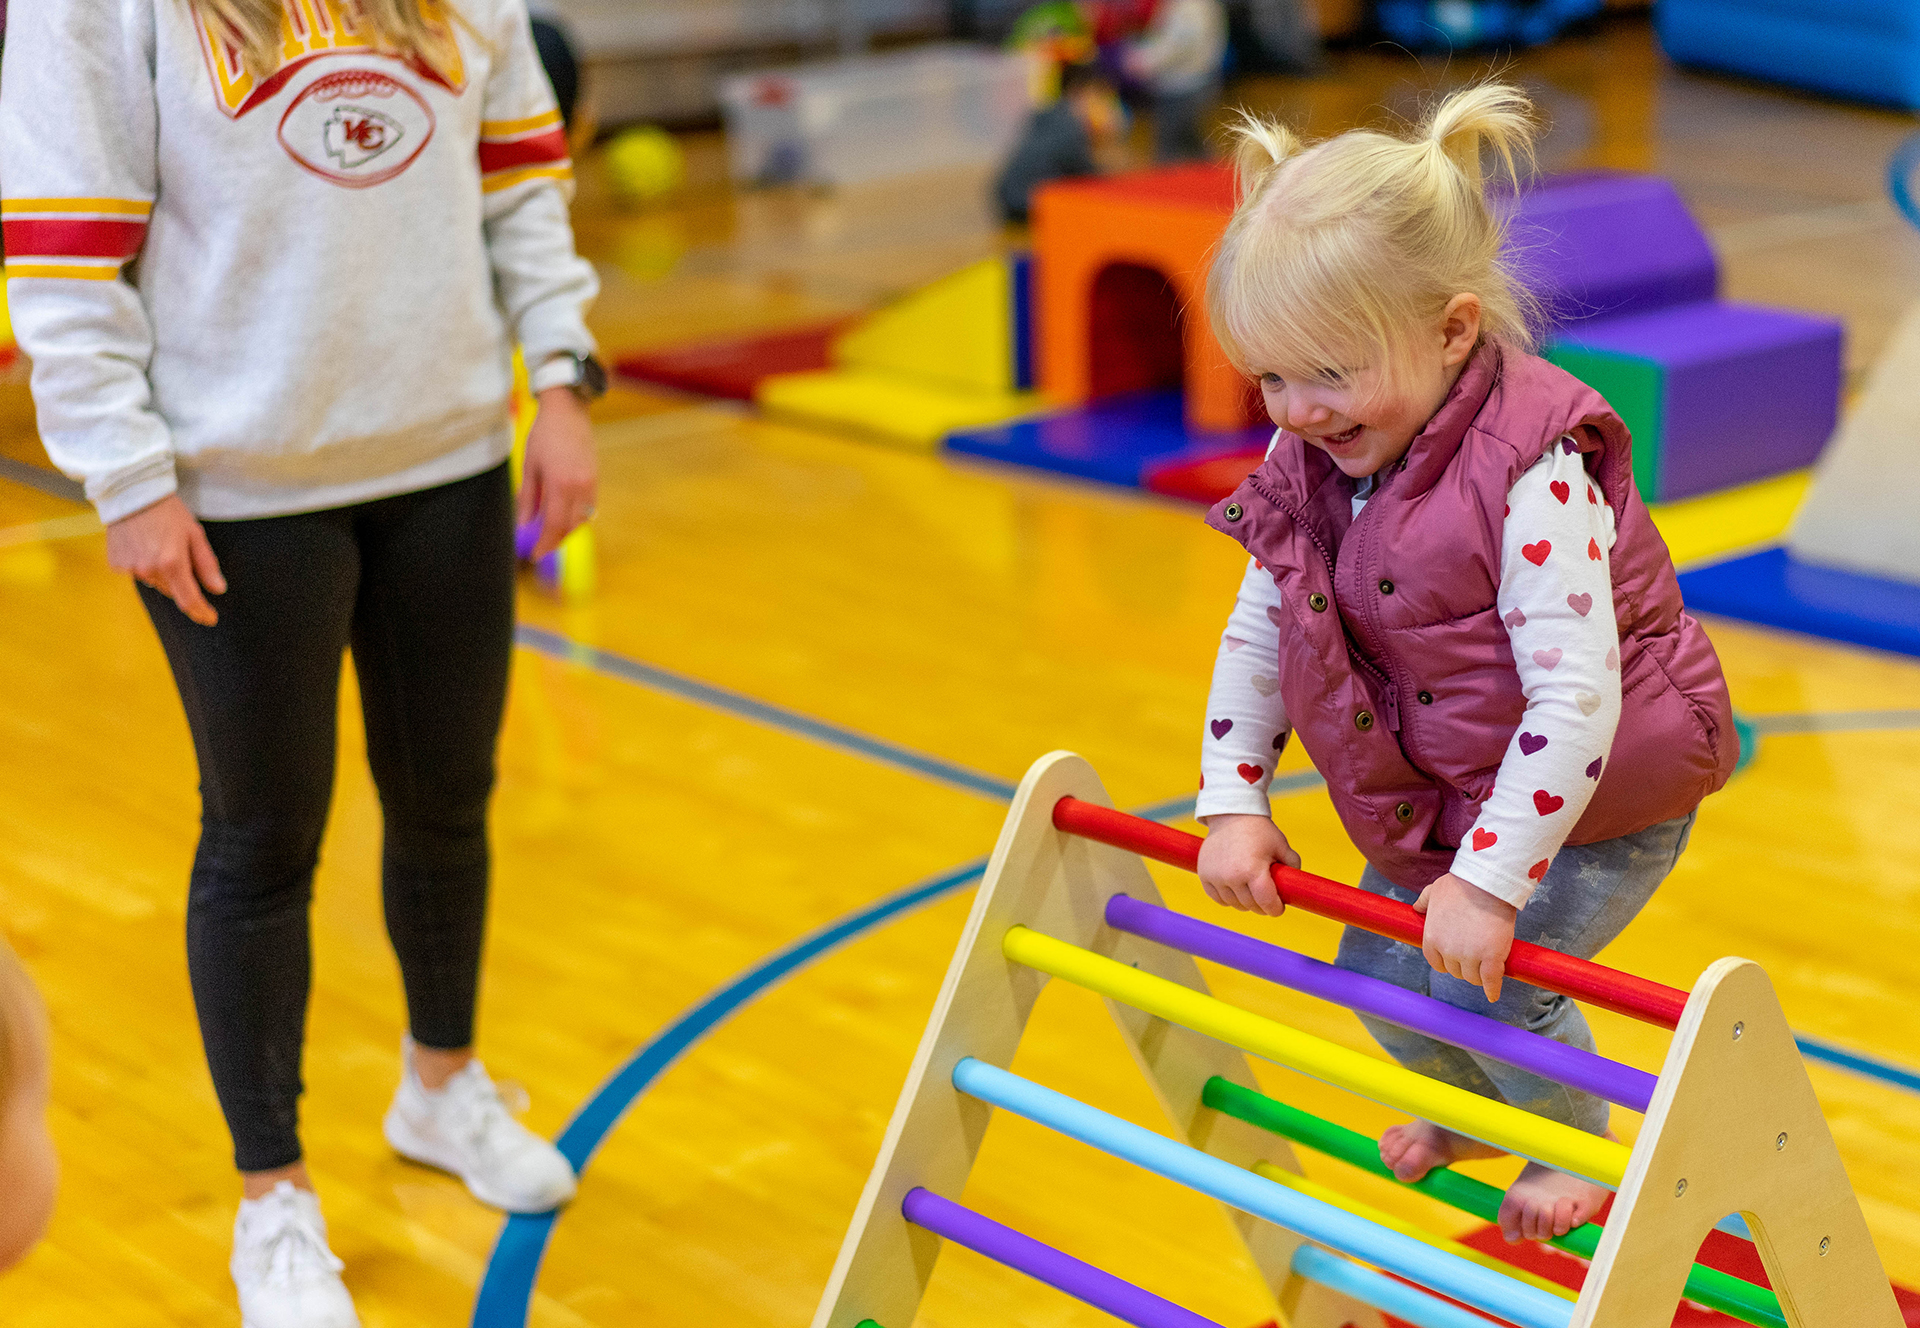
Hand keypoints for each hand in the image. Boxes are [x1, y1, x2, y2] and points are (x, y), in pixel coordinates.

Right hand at [106, 493, 224, 625]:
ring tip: (159, 544)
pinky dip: (143, 564)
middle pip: (172, 589)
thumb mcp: (195, 534)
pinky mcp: (115, 564)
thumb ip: (206, 564)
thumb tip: (217, 589)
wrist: (130, 493)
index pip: (189, 600)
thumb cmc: (167, 511)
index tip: (210, 618)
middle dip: (181, 579)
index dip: (201, 612)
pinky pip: (136, 573)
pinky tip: (143, 545)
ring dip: (161, 571)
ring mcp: (130, 569)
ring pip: (154, 582)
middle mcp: (149, 570)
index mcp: (172, 563)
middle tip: (179, 552)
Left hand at [519, 387, 597, 560]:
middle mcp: (580, 487)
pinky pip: (588, 507)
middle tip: (540, 547)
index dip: (545, 543)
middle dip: (555, 540)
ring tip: (550, 532)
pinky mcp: (595, 478)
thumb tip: (523, 525)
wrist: (568, 411)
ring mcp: (591, 483)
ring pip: (582, 519)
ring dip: (566, 530)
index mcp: (561, 484)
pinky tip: (562, 515)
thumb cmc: (544, 435)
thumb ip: (527, 498)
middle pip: (570, 526)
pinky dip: (576, 517)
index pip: (554, 525)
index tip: (534, 555)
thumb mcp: (529, 466)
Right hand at [1196, 814, 1300, 915]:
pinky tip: (1236, 889)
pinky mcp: (1204, 875)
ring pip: (1234, 904)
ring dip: (1244, 902)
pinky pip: (1218, 898)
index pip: (1266, 903)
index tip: (1279, 908)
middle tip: (1267, 898)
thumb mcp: (1281, 845)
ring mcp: (1216, 877)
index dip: (1276, 909)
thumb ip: (1293, 866)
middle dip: (1262, 905)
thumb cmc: (1259, 831)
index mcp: (1252, 870)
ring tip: (1251, 890)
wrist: (1231, 815)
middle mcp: (1232, 877)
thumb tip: (1295, 886)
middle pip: (1251, 906)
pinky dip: (1228, 898)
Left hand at [1412, 873, 1516, 1002]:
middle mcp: (1448, 951)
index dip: (1446, 962)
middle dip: (1464, 966)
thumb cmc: (1461, 885)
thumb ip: (1423, 902)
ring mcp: (1469, 956)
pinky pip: (1491, 981)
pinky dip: (1492, 989)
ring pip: (1472, 977)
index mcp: (1432, 938)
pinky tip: (1493, 994)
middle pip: (1455, 971)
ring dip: (1478, 976)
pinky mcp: (1491, 958)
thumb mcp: (1434, 891)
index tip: (1454, 960)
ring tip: (1486, 968)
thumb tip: (1415, 907)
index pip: (1436, 962)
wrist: (1487, 883)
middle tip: (1475, 958)